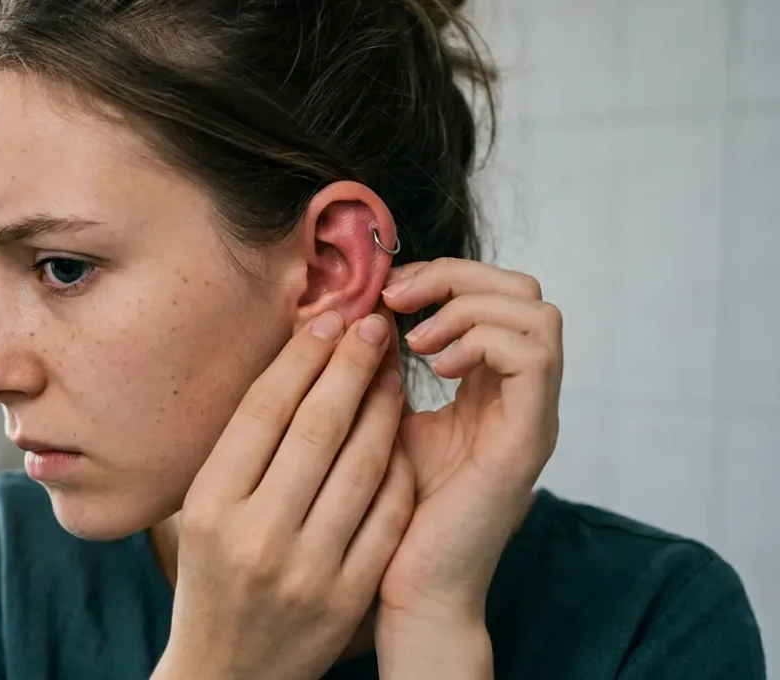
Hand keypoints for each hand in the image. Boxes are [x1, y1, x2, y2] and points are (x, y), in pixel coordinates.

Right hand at [155, 312, 413, 679]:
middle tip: (373, 327)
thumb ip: (242, 447)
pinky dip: (398, 467)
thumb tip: (292, 364)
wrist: (228, 669)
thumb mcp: (203, 510)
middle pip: (317, 427)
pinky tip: (401, 435)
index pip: (264, 411)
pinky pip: (387, 514)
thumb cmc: (214, 576)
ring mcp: (308, 568)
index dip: (301, 358)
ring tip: (391, 372)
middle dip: (351, 366)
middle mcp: (257, 534)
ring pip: (361, 465)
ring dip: (383, 408)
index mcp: (212, 505)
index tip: (328, 321)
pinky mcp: (349, 594)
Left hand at [376, 258, 562, 627]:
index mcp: (486, 389)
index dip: (441, 276)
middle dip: (456, 276)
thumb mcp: (380, 423)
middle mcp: (519, 397)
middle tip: (398, 299)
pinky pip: (535, 357)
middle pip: (523, 291)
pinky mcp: (528, 440)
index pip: (494, 295)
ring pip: (537, 314)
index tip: (385, 291)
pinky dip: (484, 341)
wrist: (408, 589)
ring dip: (469, 307)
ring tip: (417, 340)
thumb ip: (381, 372)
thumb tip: (356, 313)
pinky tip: (438, 365)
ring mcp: (531, 418)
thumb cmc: (388, 513)